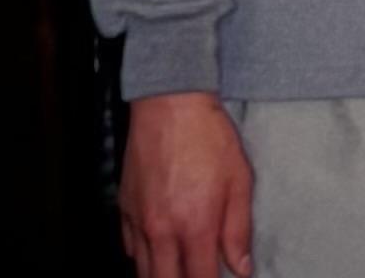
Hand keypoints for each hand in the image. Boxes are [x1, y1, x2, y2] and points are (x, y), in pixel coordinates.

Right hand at [121, 91, 254, 277]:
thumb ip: (239, 230)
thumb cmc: (210, 137)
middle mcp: (162, 230)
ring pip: (143, 270)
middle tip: (196, 274)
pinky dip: (142, 257)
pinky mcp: (123, 207)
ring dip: (161, 275)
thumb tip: (241, 268)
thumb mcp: (240, 180)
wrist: (170, 104)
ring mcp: (139, 220)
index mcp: (195, 226)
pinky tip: (157, 251)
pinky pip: (129, 247)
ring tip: (178, 270)